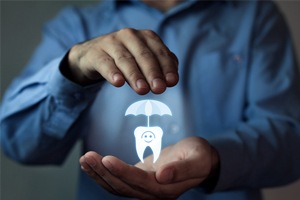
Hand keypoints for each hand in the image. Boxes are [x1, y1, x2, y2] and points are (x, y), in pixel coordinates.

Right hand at [64, 28, 178, 94]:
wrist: (92, 55)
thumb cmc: (126, 59)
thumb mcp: (144, 61)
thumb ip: (160, 67)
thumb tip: (171, 80)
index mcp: (146, 37)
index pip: (160, 53)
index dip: (167, 67)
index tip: (172, 82)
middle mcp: (130, 36)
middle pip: (144, 55)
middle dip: (153, 73)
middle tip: (159, 89)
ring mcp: (111, 43)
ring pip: (125, 60)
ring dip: (135, 75)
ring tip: (142, 89)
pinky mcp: (96, 53)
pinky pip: (105, 63)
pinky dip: (112, 72)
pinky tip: (118, 82)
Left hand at [79, 137, 219, 198]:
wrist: (198, 160)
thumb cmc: (199, 156)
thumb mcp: (197, 159)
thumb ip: (182, 169)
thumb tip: (163, 175)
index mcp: (165, 191)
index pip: (139, 183)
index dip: (122, 172)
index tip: (106, 159)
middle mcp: (152, 194)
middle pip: (123, 187)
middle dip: (103, 172)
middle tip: (88, 156)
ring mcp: (144, 189)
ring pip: (116, 186)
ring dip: (98, 174)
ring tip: (85, 159)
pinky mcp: (138, 181)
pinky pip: (118, 181)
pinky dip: (103, 174)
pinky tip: (92, 164)